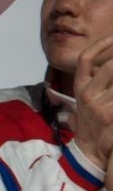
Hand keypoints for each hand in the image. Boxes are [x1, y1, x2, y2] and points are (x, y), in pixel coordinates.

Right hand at [73, 37, 112, 170]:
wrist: (92, 154)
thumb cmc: (91, 129)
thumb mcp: (84, 107)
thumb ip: (90, 90)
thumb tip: (99, 71)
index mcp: (79, 89)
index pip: (85, 60)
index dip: (99, 46)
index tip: (112, 36)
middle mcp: (88, 94)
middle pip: (109, 66)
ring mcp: (101, 105)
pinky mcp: (111, 115)